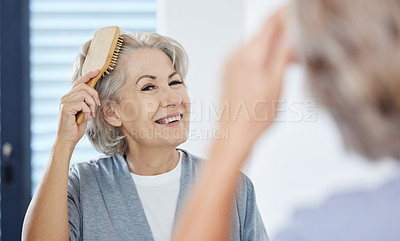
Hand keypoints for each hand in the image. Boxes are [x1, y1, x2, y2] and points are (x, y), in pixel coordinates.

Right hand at [56, 69, 99, 146]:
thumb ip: (87, 102)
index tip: (97, 71)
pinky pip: (82, 104)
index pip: (79, 82)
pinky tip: (85, 118)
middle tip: (96, 106)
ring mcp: (64, 102)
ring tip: (90, 114)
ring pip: (84, 94)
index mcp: (70, 97)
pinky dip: (87, 111)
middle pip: (84, 87)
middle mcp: (65, 97)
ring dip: (91, 105)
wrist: (69, 139)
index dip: (88, 75)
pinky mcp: (65, 108)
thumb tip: (94, 94)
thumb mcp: (84, 111)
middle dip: (94, 95)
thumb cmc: (76, 126)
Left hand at [217, 8, 292, 151]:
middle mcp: (235, 55)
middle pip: (263, 34)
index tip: (296, 13)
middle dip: (283, 36)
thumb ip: (283, 55)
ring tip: (288, 65)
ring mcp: (229, 63)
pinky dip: (262, 57)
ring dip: (273, 48)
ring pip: (256, 45)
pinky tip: (272, 71)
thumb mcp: (277, 84)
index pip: (270, 23)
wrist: (233, 135)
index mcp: (249, 56)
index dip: (285, 15)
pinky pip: (247, 55)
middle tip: (299, 49)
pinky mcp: (228, 71)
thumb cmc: (254, 118)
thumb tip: (291, 34)